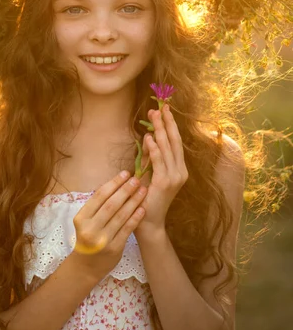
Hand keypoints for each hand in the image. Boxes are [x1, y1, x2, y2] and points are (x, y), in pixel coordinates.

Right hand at [71, 171, 147, 281]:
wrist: (87, 266)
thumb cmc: (88, 237)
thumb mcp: (86, 221)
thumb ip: (97, 206)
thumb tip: (116, 183)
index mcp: (81, 218)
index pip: (99, 196)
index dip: (113, 183)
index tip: (125, 173)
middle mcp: (90, 229)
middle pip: (111, 204)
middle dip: (125, 190)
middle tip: (137, 179)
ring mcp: (103, 240)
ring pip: (121, 216)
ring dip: (134, 201)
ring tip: (143, 190)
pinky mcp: (115, 249)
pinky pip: (127, 229)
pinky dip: (136, 217)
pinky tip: (142, 208)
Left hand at [134, 104, 187, 239]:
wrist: (149, 222)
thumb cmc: (147, 198)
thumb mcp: (151, 173)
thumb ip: (151, 157)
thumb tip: (148, 137)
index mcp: (179, 168)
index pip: (176, 142)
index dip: (170, 125)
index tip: (164, 110)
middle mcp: (181, 171)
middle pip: (174, 141)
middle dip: (167, 122)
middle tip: (160, 107)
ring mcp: (175, 177)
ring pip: (168, 148)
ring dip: (160, 130)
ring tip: (154, 116)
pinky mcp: (165, 183)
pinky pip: (160, 161)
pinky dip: (154, 148)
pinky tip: (148, 137)